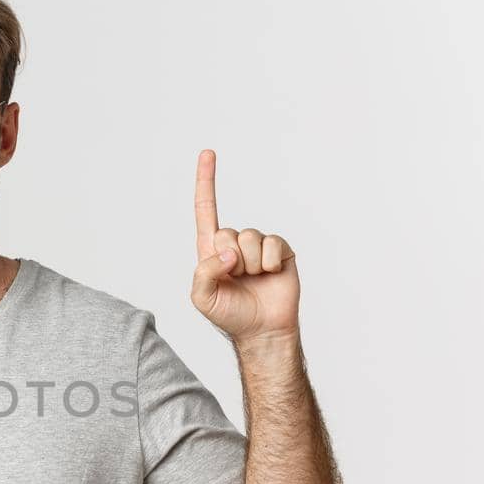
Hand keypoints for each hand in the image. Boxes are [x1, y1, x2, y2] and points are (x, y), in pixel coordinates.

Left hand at [188, 149, 299, 343]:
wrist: (262, 330)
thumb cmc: (230, 314)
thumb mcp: (202, 297)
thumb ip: (204, 272)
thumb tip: (227, 253)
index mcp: (212, 249)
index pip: (206, 209)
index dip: (206, 181)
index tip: (208, 153)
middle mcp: (235, 243)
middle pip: (227, 232)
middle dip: (230, 259)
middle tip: (237, 279)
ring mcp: (258, 246)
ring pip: (249, 238)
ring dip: (250, 265)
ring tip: (254, 280)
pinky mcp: (281, 251)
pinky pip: (272, 244)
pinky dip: (270, 262)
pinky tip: (271, 275)